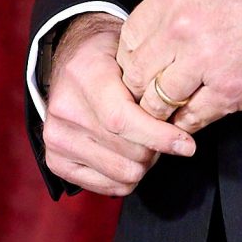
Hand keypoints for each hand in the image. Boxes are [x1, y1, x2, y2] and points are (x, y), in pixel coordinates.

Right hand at [41, 13, 196, 195]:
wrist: (72, 63)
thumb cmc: (108, 58)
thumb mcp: (131, 55)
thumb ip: (152, 84)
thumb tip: (181, 121)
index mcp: (84, 75)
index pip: (122, 120)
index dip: (158, 136)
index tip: (186, 144)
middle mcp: (64, 108)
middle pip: (128, 153)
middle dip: (156, 149)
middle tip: (161, 135)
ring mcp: (56, 137)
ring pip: (122, 174)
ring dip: (143, 164)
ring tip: (143, 143)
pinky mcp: (55, 160)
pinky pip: (107, 187)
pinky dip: (126, 178)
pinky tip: (127, 156)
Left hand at [115, 0, 241, 131]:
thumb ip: (176, 8)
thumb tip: (153, 38)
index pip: (128, 38)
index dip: (134, 59)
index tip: (145, 69)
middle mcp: (180, 26)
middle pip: (137, 73)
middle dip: (143, 89)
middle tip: (153, 98)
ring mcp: (203, 60)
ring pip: (158, 101)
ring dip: (164, 111)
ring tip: (171, 114)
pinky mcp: (229, 91)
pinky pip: (191, 119)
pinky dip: (188, 125)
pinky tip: (193, 121)